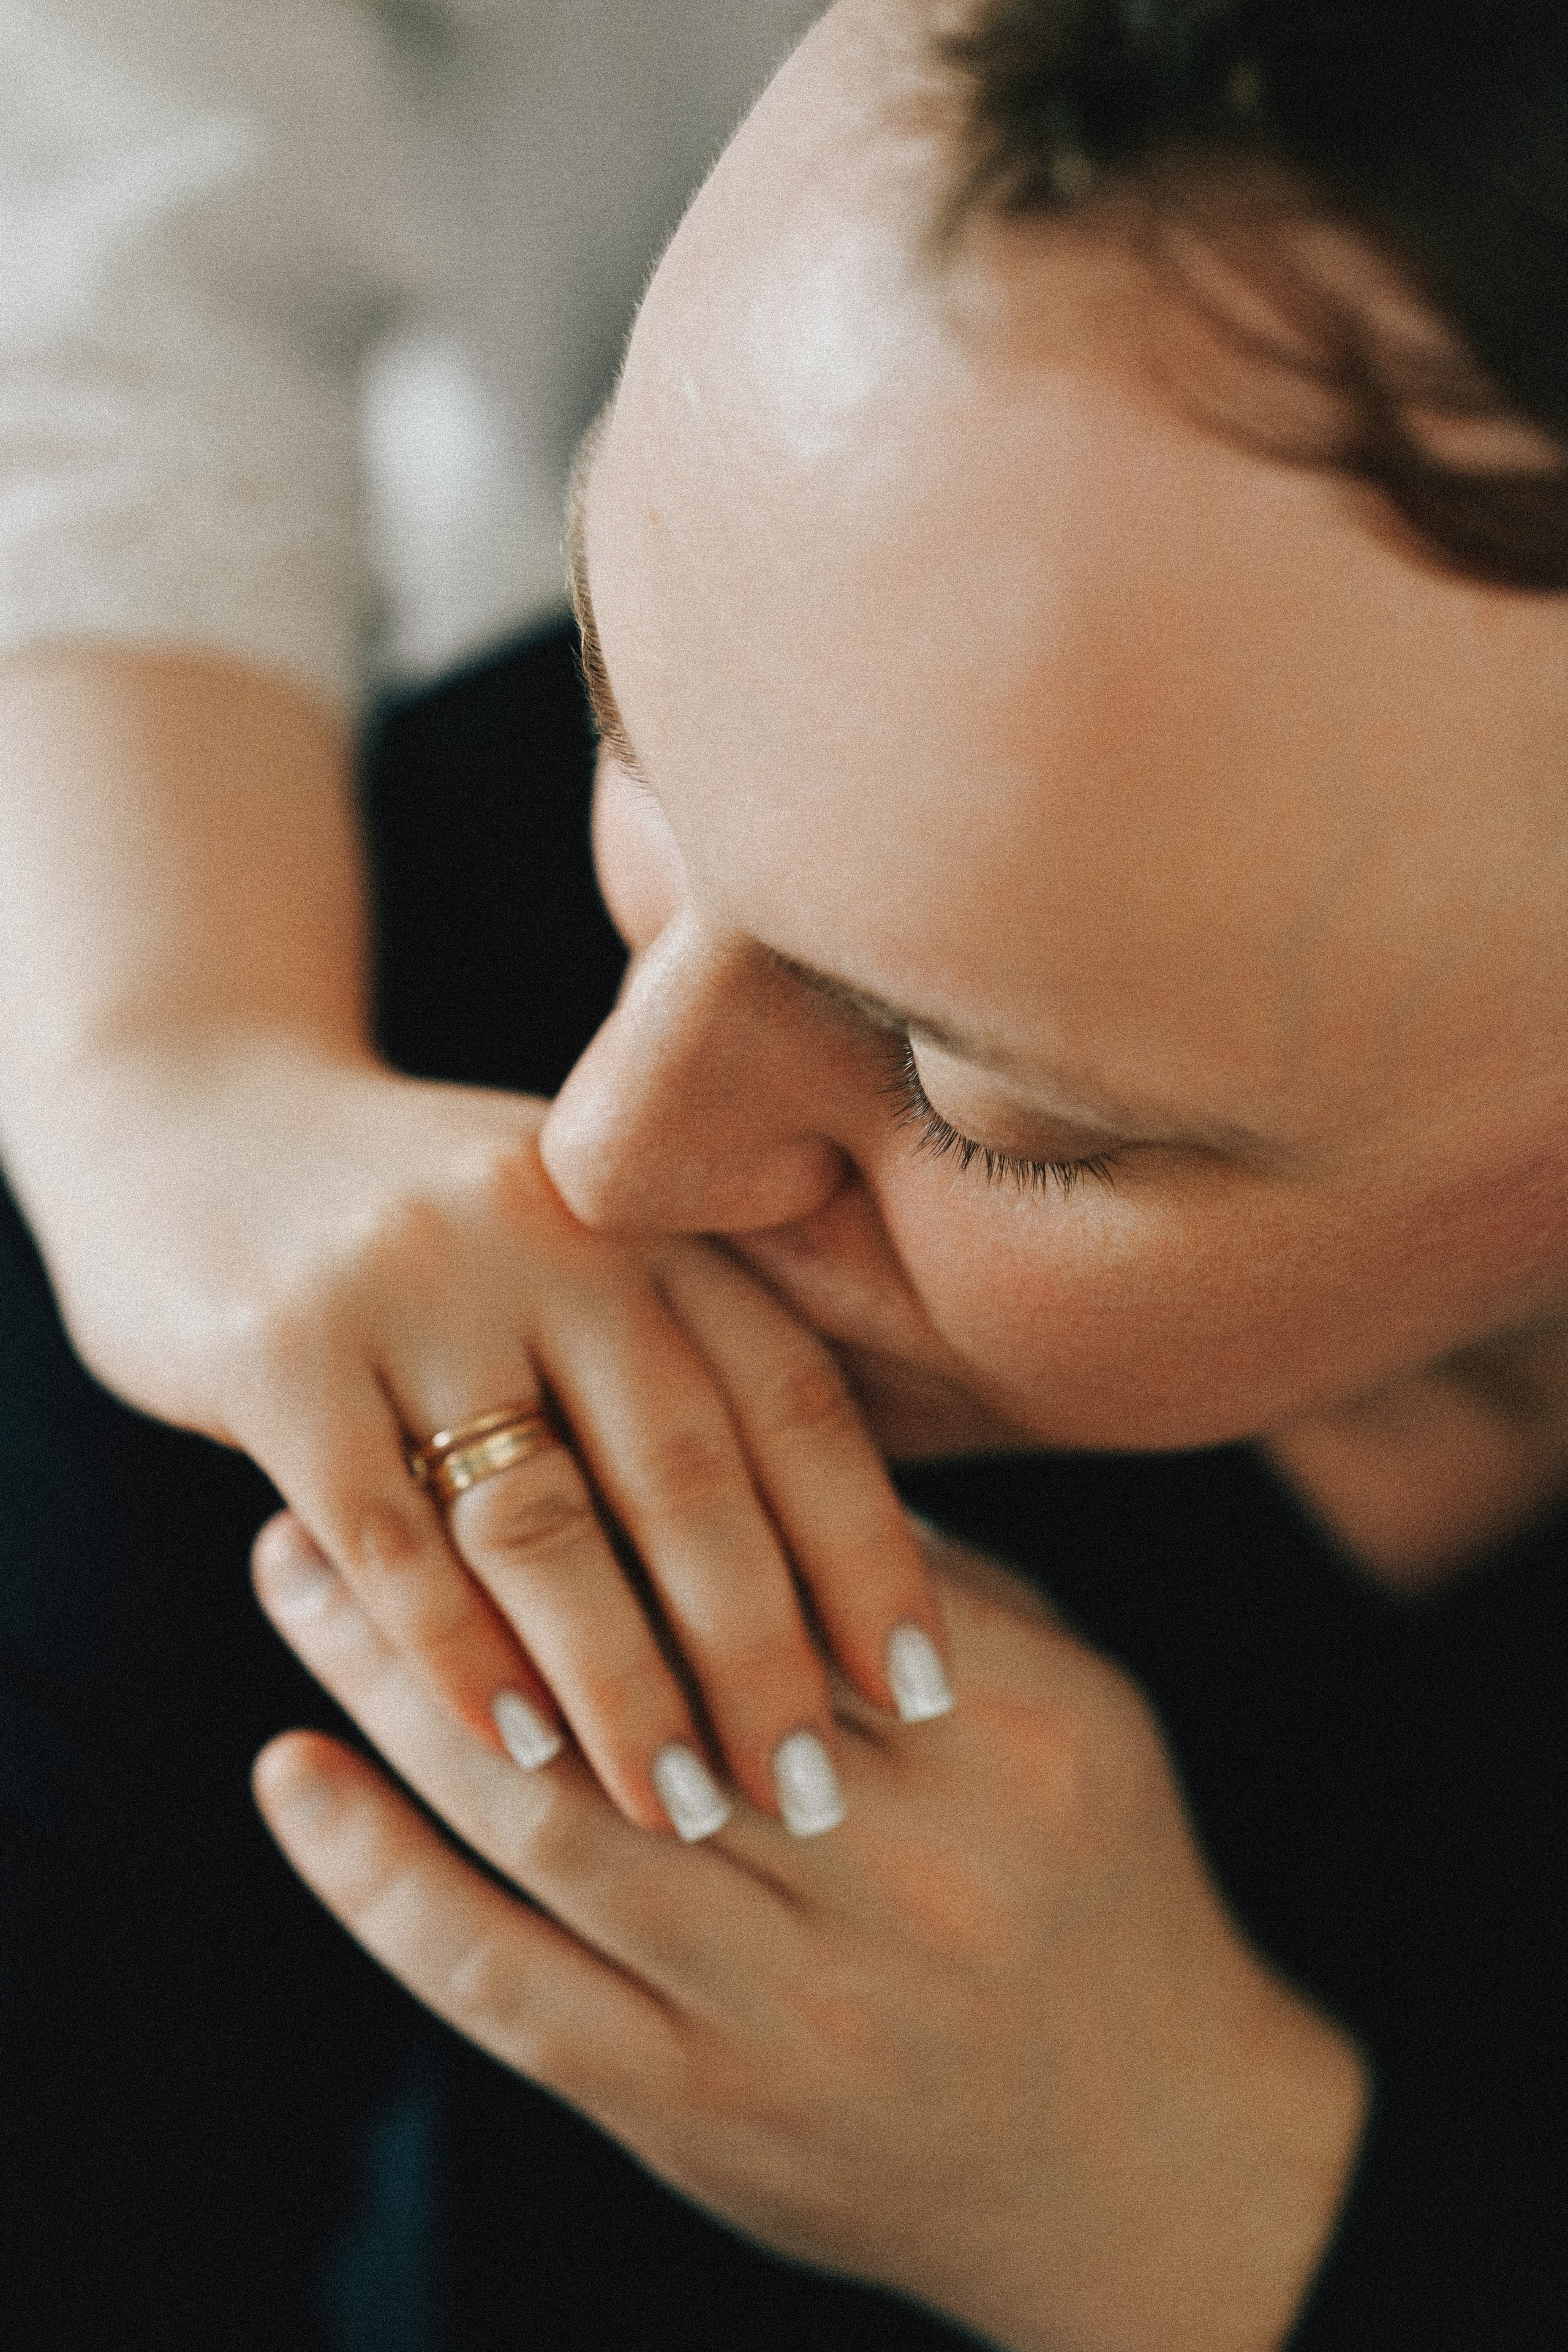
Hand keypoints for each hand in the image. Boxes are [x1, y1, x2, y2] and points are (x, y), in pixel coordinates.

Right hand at [22, 1037, 943, 1836]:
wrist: (200, 1112)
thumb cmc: (433, 1233)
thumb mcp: (583, 1251)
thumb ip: (693, 1369)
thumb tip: (838, 1576)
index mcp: (650, 1215)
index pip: (794, 1399)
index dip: (866, 1549)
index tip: (918, 1688)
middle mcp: (553, 1230)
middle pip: (687, 1470)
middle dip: (759, 1647)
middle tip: (813, 1791)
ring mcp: (411, 1281)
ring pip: (543, 1516)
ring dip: (621, 1680)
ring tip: (680, 1807)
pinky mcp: (280, 1347)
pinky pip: (387, 1533)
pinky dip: (456, 1655)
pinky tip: (517, 1752)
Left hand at [251, 1511, 1367, 2351]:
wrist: (1144, 2166)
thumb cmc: (1103, 1892)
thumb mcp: (1080, 1711)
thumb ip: (926, 1588)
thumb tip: (738, 1448)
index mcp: (1009, 1741)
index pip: (780, 1570)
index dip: (621, 1470)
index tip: (508, 1383)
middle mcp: (890, 1873)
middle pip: (631, 1679)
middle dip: (465, 1555)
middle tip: (343, 1455)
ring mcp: (782, 2006)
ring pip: (545, 1817)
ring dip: (392, 1688)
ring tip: (294, 1575)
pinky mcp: (694, 2110)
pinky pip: (508, 1989)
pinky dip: (382, 1883)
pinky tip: (297, 1776)